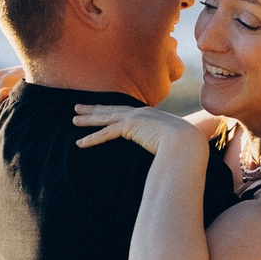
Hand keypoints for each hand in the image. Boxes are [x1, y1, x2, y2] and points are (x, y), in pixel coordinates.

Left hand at [73, 101, 206, 157]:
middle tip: (78, 108)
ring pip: (105, 118)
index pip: (124, 111)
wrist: (187, 142)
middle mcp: (140, 112)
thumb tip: (167, 152)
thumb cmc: (184, 145)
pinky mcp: (130, 127)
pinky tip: (80, 143)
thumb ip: (165, 143)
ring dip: (88, 120)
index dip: (110, 110)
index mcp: (149, 114)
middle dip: (93, 109)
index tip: (100, 109)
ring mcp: (134, 118)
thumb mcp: (173, 141)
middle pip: (111, 109)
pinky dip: (92, 138)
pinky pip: (106, 132)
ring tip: (73, 120)